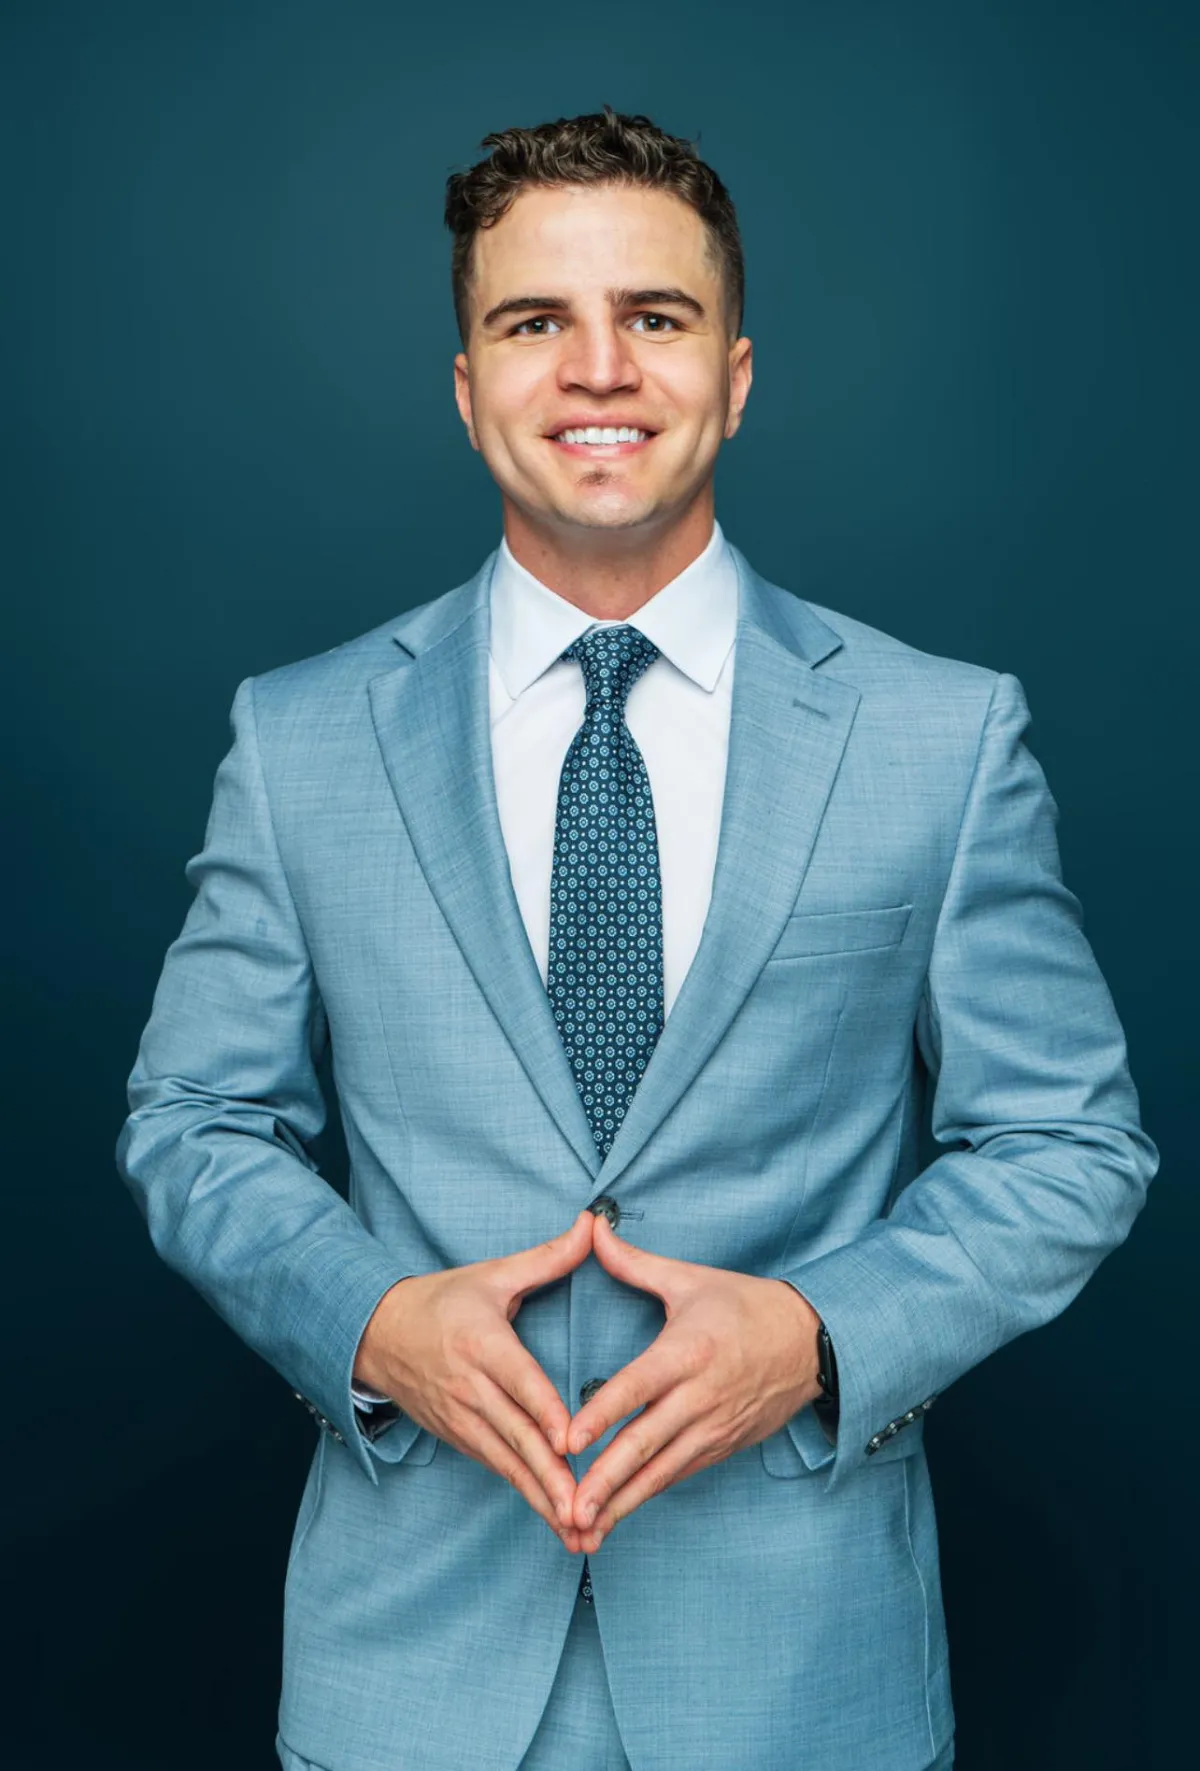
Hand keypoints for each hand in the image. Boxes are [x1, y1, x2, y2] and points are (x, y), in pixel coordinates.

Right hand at [353, 1210, 594, 1550]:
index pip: (519, 1382)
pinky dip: (526, 1495)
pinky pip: (497, 1468)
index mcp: (481, 1344)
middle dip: (551, 1477)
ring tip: (577, 1529)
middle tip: (586, 1510)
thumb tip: (596, 1223)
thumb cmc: (443, 1300)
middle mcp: (470, 1387)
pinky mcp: (458, 1438)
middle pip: (516, 1436)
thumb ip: (549, 1256)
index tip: (571, 1441)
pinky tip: (555, 1519)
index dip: (545, 1413)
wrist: (376, 1332)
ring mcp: (460, 1418)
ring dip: (542, 1498)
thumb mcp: (493, 1273)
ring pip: (508, 1464)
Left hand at [565, 1215, 823, 1549]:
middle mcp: (700, 1397)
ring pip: (661, 1473)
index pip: (637, 1387)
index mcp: (687, 1352)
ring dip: (622, 1503)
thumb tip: (591, 1228)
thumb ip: (634, 1263)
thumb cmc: (745, 1306)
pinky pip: (678, 1476)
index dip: (602, 1415)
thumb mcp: (691, 1279)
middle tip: (569, 1509)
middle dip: (605, 1481)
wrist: (812, 1341)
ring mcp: (713, 1428)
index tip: (568, 1441)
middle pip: (646, 1444)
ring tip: (583, 1531)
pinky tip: (616, 1516)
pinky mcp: (722, 1447)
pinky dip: (647, 1497)